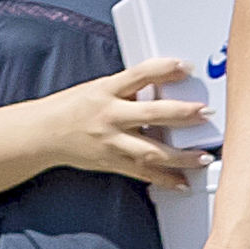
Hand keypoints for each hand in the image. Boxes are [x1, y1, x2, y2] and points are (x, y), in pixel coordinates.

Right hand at [42, 57, 214, 191]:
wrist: (44, 133)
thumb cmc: (72, 107)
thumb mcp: (99, 88)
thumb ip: (128, 88)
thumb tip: (161, 84)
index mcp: (107, 90)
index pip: (139, 74)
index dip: (164, 68)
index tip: (187, 66)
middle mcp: (111, 116)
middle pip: (152, 114)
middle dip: (182, 114)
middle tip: (206, 113)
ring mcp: (112, 142)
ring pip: (152, 151)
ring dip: (182, 156)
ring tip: (205, 157)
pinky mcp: (113, 162)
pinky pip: (143, 173)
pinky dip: (165, 179)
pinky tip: (183, 181)